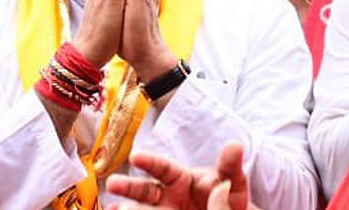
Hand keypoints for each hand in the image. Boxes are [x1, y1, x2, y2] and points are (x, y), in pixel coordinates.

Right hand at [104, 142, 255, 209]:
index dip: (149, 161)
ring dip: (127, 206)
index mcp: (181, 178)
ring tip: (115, 209)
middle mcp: (166, 195)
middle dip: (127, 186)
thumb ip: (229, 169)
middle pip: (144, 190)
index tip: (136, 157)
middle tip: (113, 184)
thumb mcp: (233, 185)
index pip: (162, 167)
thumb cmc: (230, 201)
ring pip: (141, 208)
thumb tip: (234, 145)